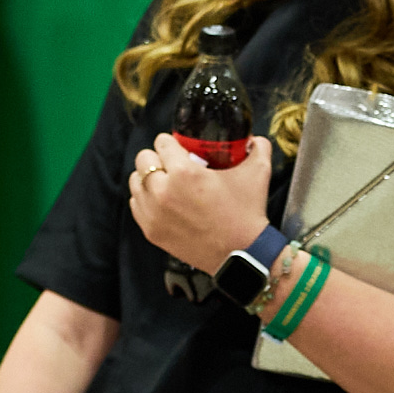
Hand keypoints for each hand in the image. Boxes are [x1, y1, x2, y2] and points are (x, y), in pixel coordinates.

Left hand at [128, 132, 273, 272]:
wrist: (240, 254)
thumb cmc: (247, 213)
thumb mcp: (258, 173)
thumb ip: (258, 148)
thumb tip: (255, 138)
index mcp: (184, 173)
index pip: (162, 142)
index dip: (172, 142)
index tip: (180, 149)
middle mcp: (162, 191)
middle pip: (143, 159)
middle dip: (158, 158)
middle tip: (173, 165)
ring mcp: (153, 212)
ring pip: (135, 181)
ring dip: (148, 178)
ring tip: (165, 182)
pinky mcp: (150, 230)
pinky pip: (136, 204)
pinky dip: (145, 200)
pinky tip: (161, 201)